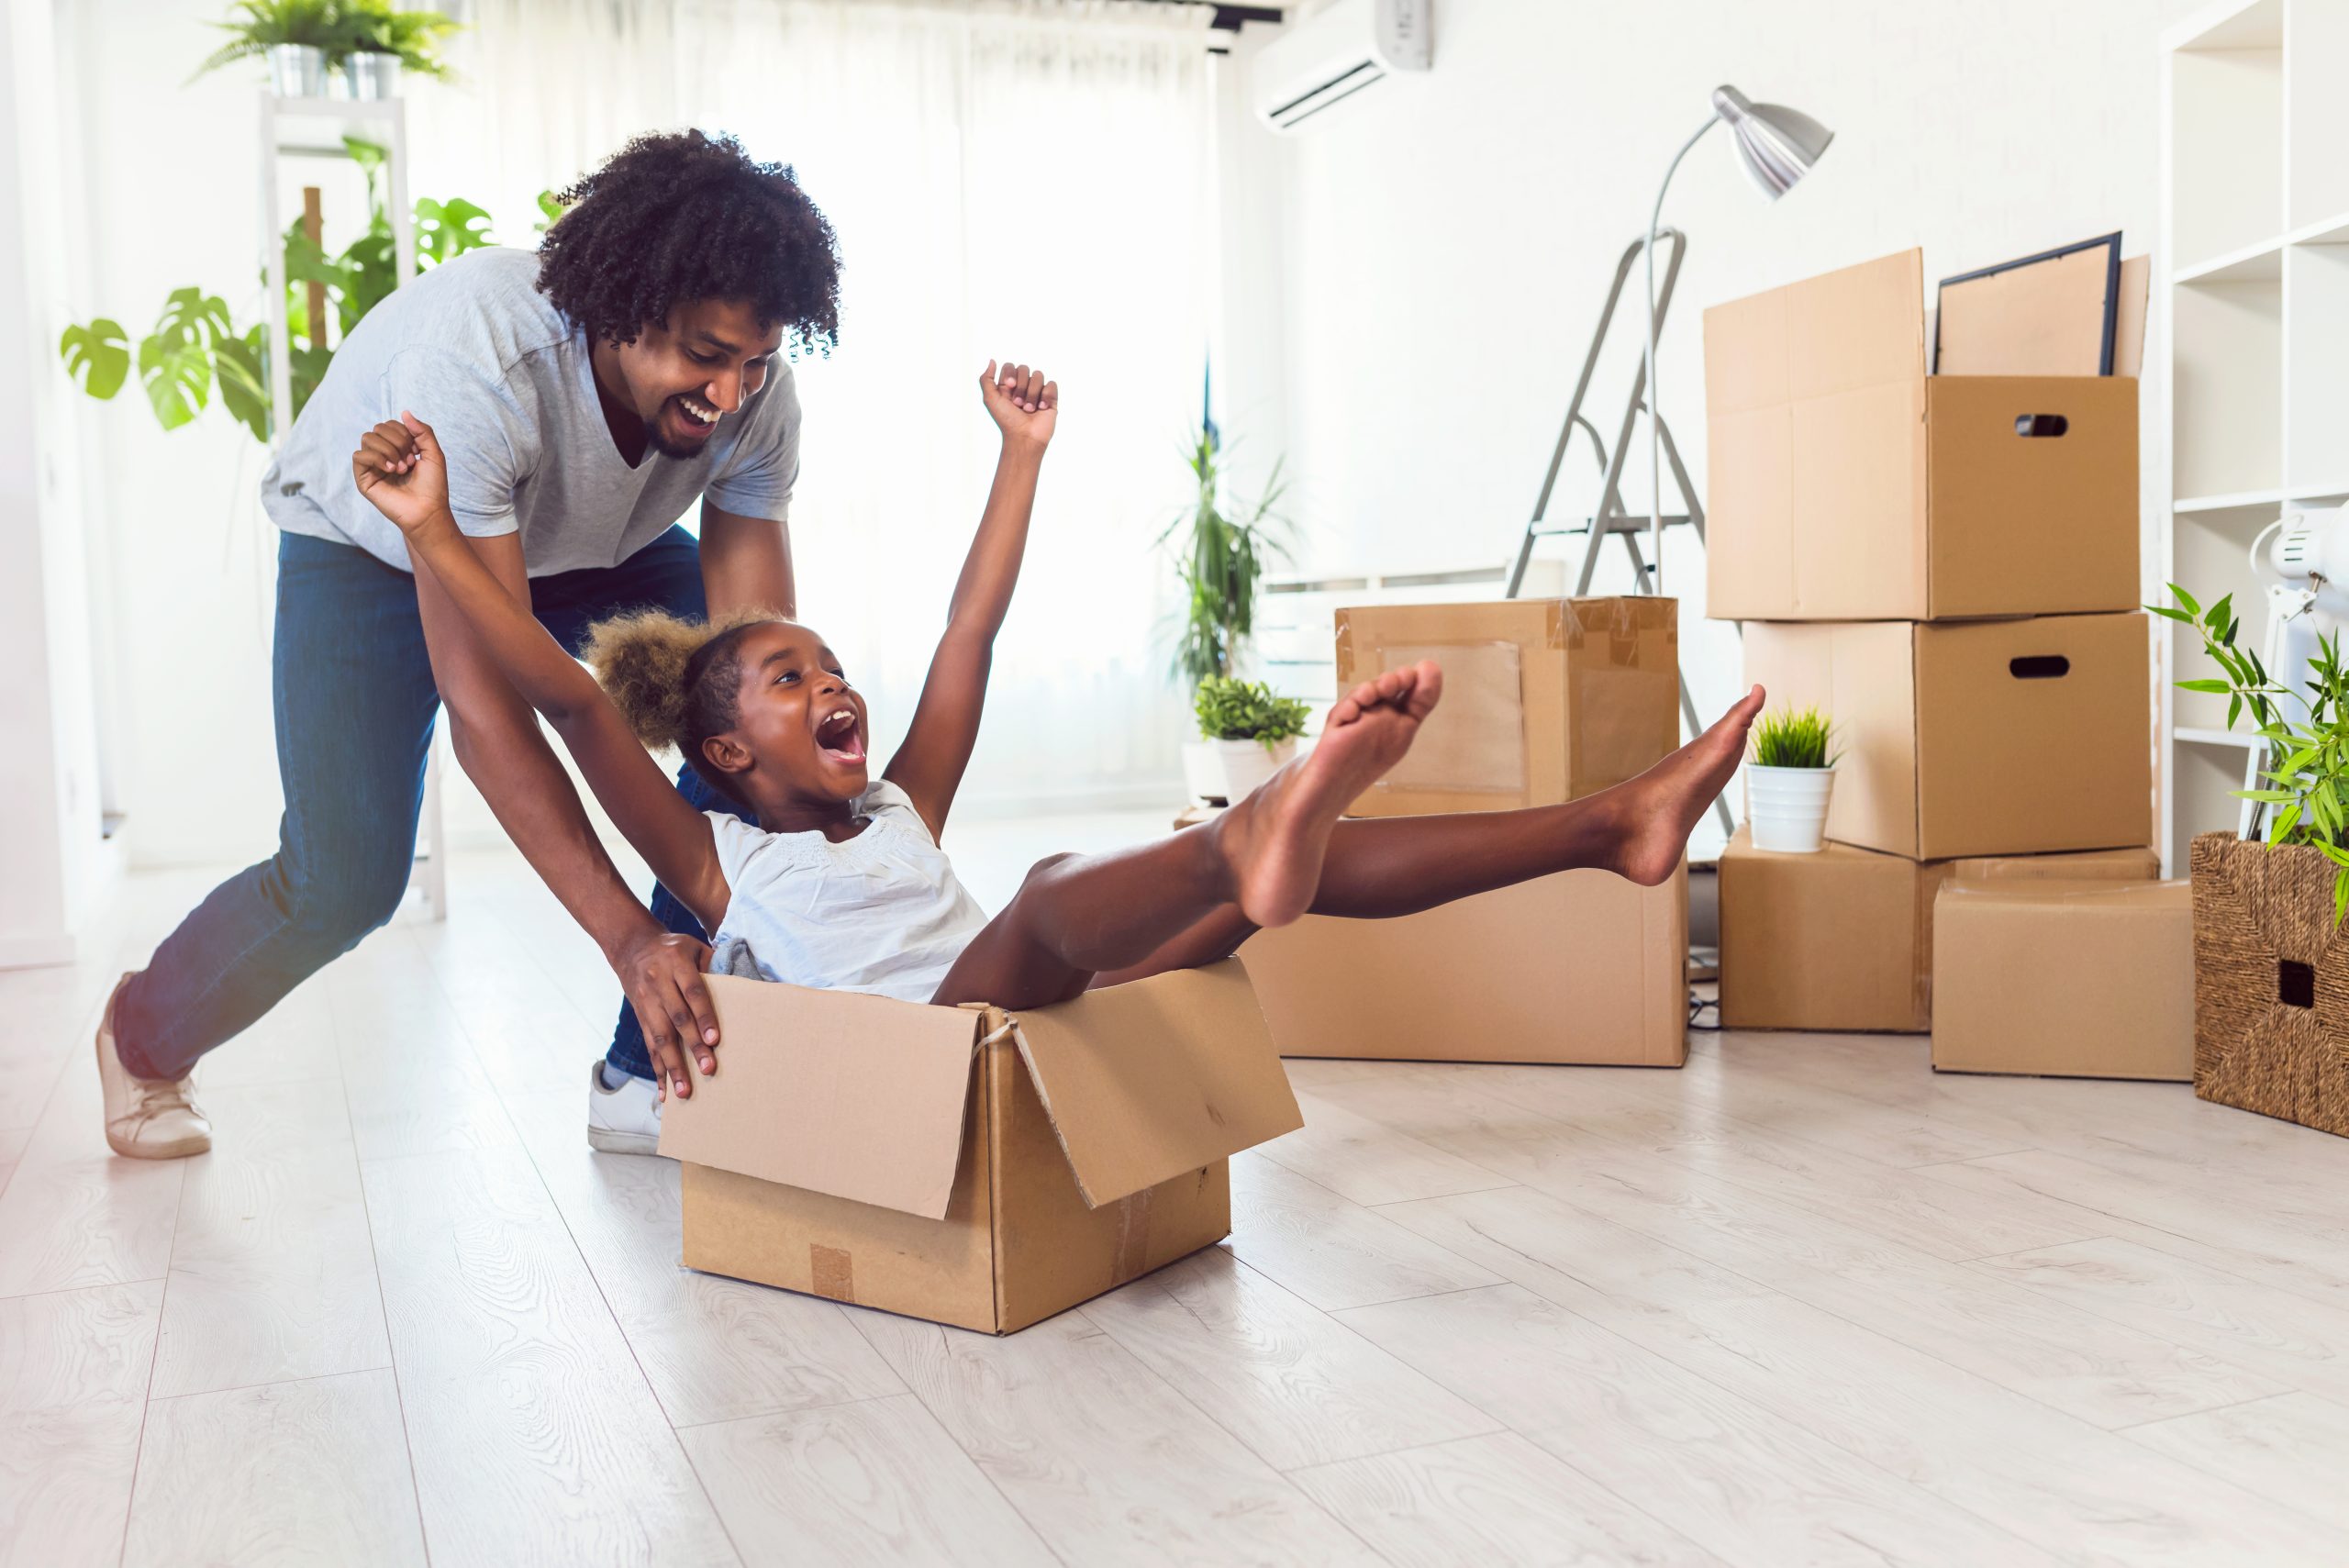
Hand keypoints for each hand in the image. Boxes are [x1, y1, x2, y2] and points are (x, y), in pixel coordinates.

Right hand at [353, 411, 450, 536]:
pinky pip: (358, 455)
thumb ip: (422, 431)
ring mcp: (372, 466)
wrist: (428, 511)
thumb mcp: (434, 453)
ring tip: (401, 468)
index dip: (405, 433)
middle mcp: (383, 455)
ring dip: (388, 449)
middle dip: (398, 441)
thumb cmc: (432, 486)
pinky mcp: (363, 478)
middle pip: (378, 428)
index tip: (417, 453)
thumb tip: (405, 412)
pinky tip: (390, 470)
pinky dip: (376, 458)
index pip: (390, 424)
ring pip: (367, 438)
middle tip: (410, 462)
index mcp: (397, 448)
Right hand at [609, 924, 720, 1099]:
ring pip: (659, 1038)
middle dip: (692, 1047)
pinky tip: (664, 1091)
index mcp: (676, 964)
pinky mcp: (640, 1017)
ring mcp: (646, 1003)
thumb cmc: (673, 948)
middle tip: (708, 1070)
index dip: (704, 1017)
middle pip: (677, 1020)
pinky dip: (657, 1070)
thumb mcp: (694, 945)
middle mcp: (658, 985)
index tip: (715, 1041)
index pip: (693, 993)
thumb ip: (713, 963)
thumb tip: (738, 985)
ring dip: (672, 1066)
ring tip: (684, 1091)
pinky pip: (649, 1046)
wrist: (632, 947)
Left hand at [978, 360, 1056, 449]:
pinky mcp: (1050, 399)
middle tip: (1018, 403)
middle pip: (1024, 368)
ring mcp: (1037, 392)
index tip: (1009, 387)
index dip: (1010, 374)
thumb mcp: (989, 399)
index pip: (1010, 366)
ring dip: (1032, 393)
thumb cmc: (1006, 421)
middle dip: (1021, 386)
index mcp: (1008, 386)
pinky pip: (1051, 384)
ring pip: (1038, 375)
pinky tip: (1041, 408)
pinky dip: (1045, 396)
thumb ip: (986, 379)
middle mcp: (1023, 387)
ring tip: (1029, 409)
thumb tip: (992, 360)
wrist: (1024, 438)